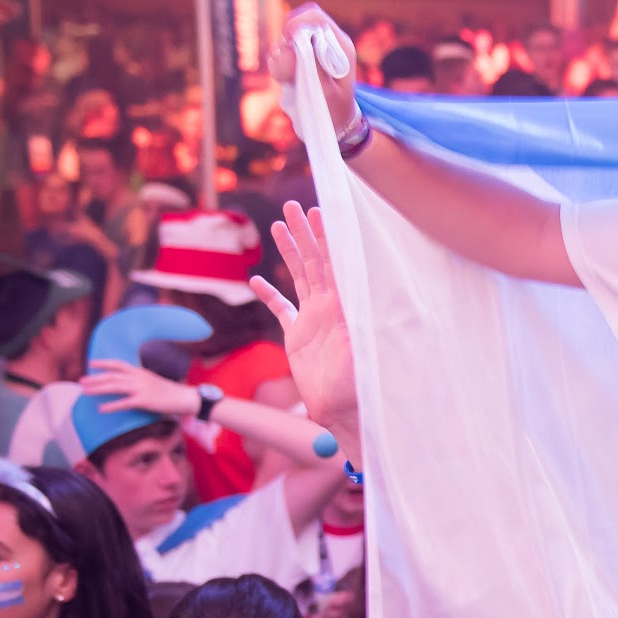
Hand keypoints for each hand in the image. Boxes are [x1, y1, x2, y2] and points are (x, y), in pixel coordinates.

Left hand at [82, 359, 201, 419]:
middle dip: (95, 378)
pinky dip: (111, 406)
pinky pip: (124, 403)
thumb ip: (139, 380)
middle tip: (81, 382)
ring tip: (85, 392)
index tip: (91, 364)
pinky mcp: (144, 401)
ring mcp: (141, 389)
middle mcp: (139, 378)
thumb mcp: (152, 381)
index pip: (118, 364)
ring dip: (98, 389)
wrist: (184, 398)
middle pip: (112, 376)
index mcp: (140, 372)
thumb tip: (126, 383)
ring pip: (115, 387)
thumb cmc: (169, 392)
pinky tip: (101, 409)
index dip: (104, 363)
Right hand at [254, 202, 357, 442]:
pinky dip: (269, 295)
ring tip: (279, 225)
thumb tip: (360, 304)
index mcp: (344, 307)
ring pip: (299, 276)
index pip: (335, 264)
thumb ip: (358, 329)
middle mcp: (330, 308)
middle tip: (293, 205)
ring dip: (289, 251)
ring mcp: (313, 320)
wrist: (343, 412)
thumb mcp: (361, 353)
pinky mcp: (298, 337)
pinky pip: (281, 310)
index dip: (327, 238)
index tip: (319, 212)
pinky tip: (256, 279)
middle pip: (316, 261)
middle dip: (305, 233)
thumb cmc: (358, 386)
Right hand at [268, 4, 359, 138]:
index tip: (288, 40)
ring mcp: (308, 53)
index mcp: (339, 46)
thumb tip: (296, 43)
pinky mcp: (296, 63)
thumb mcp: (327, 91)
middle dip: (285, 45)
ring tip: (287, 80)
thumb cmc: (336, 110)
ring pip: (283, 42)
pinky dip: (276, 66)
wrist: (333, 125)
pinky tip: (284, 81)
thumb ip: (313, 66)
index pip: (314, 17)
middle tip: (288, 68)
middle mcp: (323, 45)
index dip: (297, 23)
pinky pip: (278, 55)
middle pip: (294, 24)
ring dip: (280, 59)